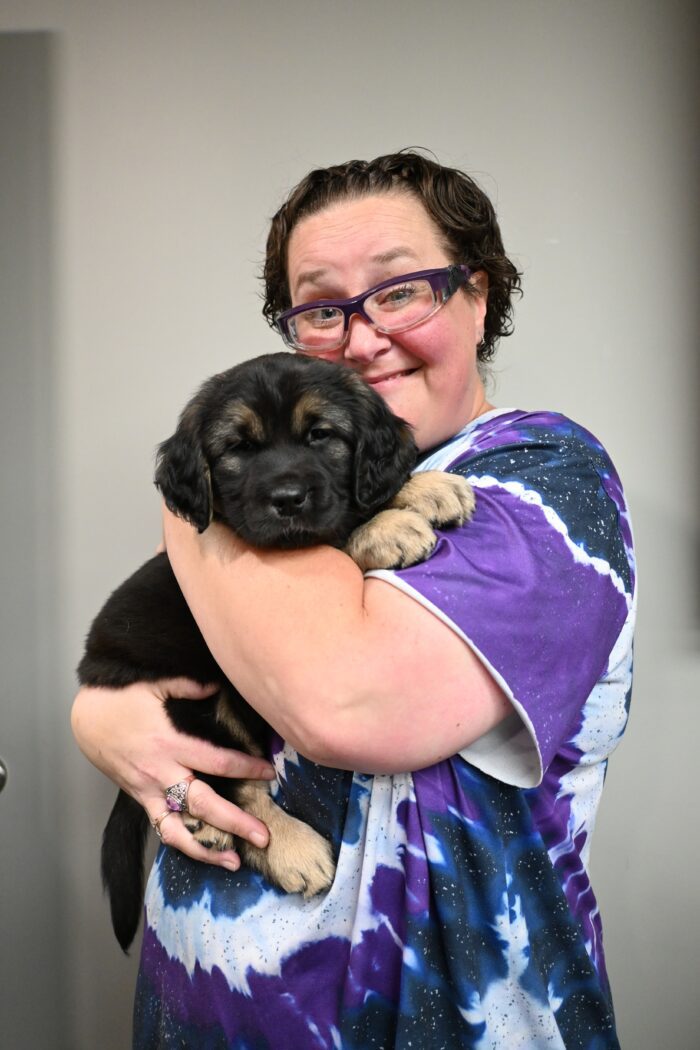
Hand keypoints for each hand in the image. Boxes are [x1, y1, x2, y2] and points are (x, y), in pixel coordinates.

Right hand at [71, 678, 275, 869]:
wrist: (86, 719)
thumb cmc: (123, 699)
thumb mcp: (157, 684)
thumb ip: (190, 686)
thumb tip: (218, 687)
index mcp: (170, 743)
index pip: (217, 761)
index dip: (246, 768)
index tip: (270, 773)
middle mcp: (161, 773)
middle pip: (203, 804)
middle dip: (235, 822)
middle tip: (264, 836)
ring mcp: (149, 791)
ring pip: (179, 830)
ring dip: (207, 849)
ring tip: (234, 862)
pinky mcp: (140, 800)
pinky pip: (162, 829)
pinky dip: (183, 844)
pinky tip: (204, 854)